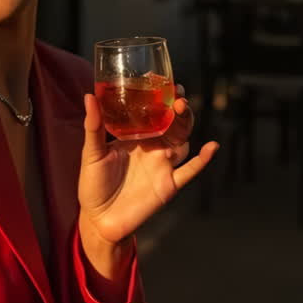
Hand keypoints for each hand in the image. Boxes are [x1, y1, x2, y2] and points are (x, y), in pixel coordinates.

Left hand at [78, 86, 217, 246]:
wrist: (99, 220)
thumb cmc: (92, 186)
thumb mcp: (91, 153)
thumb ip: (93, 127)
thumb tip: (90, 96)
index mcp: (136, 138)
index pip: (154, 113)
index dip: (162, 98)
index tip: (166, 82)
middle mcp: (152, 149)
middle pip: (173, 124)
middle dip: (178, 108)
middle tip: (177, 95)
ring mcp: (163, 166)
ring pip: (183, 141)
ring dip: (186, 125)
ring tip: (182, 109)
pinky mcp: (169, 185)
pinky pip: (190, 170)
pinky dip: (203, 159)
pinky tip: (212, 146)